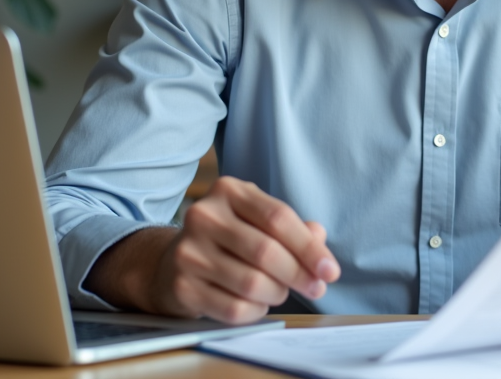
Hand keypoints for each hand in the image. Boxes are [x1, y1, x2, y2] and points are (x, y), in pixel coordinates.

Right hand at [152, 177, 340, 323]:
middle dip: (299, 275)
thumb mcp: (257, 221)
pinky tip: (257, 302)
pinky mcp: (182, 286)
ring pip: (252, 283)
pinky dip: (256, 310)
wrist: (170, 262)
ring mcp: (188, 252)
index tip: (330, 270)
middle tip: (316, 288)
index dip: (309, 247)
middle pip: (266, 251)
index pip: (278, 218)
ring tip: (280, 291)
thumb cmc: (227, 239)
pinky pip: (234, 308)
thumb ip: (291, 228)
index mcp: (228, 191)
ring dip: (277, 293)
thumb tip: (319, 238)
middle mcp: (204, 216)